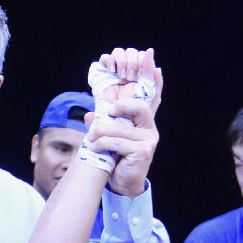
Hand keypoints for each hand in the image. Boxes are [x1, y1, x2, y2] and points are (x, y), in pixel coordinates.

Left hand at [82, 47, 160, 195]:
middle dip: (121, 105)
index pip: (150, 96)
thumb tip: (89, 113)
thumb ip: (102, 122)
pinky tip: (96, 148)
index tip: (151, 58)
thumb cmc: (116, 158)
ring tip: (91, 139)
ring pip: (122, 128)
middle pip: (139, 107)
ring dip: (102, 132)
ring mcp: (148, 140)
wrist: (121, 184)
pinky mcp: (143, 152)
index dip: (153, 78)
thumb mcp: (108, 136)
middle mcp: (149, 129)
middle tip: (108, 110)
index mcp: (143, 122)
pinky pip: (118, 142)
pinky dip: (103, 144)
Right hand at [95, 47, 161, 115]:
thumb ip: (154, 79)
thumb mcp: (149, 95)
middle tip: (129, 78)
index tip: (139, 75)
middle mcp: (128, 69)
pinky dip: (109, 61)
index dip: (141, 61)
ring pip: (119, 51)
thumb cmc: (136, 112)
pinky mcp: (103, 72)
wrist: (117, 121)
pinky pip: (105, 57)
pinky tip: (112, 72)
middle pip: (131, 51)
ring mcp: (115, 69)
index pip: (142, 55)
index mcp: (140, 73)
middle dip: (131, 62)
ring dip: (122, 61)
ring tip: (121, 77)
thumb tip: (154, 58)